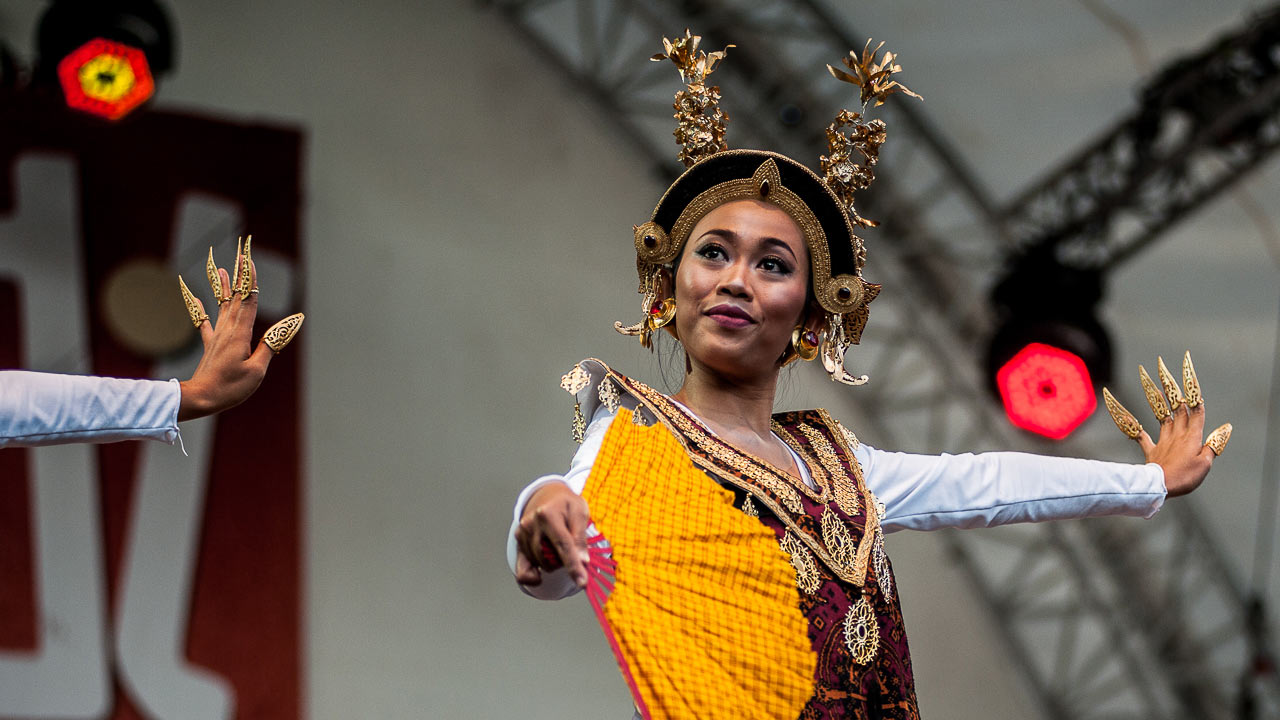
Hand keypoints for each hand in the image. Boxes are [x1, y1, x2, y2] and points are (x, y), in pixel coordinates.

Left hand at [177, 238, 303, 420]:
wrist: (201, 398)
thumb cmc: (231, 388)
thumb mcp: (257, 371)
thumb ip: (269, 347)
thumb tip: (284, 327)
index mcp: (240, 334)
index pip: (248, 301)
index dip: (250, 280)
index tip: (249, 259)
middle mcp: (227, 330)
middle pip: (235, 296)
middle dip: (239, 274)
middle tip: (240, 252)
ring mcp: (217, 336)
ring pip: (221, 305)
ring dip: (222, 285)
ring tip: (220, 268)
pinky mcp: (210, 345)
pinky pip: (204, 322)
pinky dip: (199, 307)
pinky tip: (195, 296)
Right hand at [514, 481, 590, 587]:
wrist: (548, 496)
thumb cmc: (566, 505)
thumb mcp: (580, 513)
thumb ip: (580, 537)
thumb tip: (582, 561)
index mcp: (547, 514)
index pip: (563, 545)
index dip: (574, 566)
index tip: (583, 583)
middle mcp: (530, 525)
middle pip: (551, 558)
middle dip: (565, 560)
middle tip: (571, 545)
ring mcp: (521, 535)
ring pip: (540, 564)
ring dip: (553, 563)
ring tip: (558, 545)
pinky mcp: (518, 544)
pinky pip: (522, 571)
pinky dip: (533, 577)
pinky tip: (540, 575)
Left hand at [1103, 352, 1231, 497]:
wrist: (1159, 488)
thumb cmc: (1184, 477)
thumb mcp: (1206, 463)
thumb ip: (1213, 444)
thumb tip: (1226, 428)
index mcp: (1193, 435)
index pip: (1196, 408)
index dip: (1193, 389)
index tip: (1188, 370)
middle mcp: (1177, 432)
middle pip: (1175, 404)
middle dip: (1170, 383)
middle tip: (1162, 364)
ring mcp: (1162, 439)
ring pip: (1158, 411)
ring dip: (1152, 392)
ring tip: (1144, 374)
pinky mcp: (1150, 448)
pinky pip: (1137, 432)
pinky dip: (1126, 420)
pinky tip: (1120, 409)